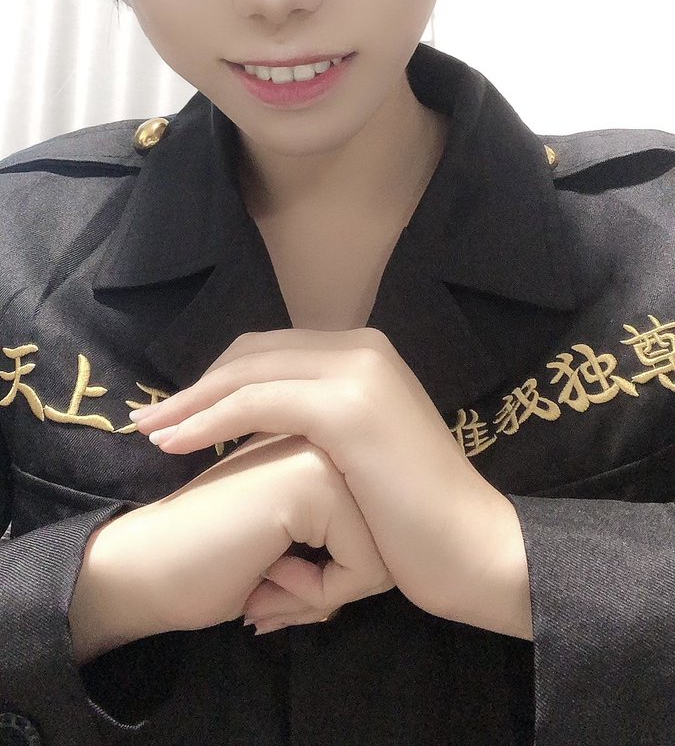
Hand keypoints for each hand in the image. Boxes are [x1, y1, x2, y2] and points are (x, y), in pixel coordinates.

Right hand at [95, 431, 392, 635]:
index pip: (375, 529)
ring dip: (320, 589)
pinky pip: (361, 567)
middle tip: (267, 586)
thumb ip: (331, 537)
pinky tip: (263, 579)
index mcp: (321, 439)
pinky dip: (315, 594)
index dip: (331, 576)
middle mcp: (326, 434)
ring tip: (266, 582)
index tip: (273, 574)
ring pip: (377, 555)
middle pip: (382, 541)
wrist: (147, 571)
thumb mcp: (291, 547)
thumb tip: (381, 567)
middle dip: (329, 584)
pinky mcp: (315, 479)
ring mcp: (323, 448)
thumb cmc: (213, 567)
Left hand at [130, 329, 532, 637]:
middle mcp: (362, 348)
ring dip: (191, 402)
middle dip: (196, 385)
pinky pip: (257, 401)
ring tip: (152, 433)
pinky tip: (179, 442)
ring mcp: (358, 372)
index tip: (178, 410)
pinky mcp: (348, 406)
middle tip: (151, 419)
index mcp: (366, 353)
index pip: (272, 351)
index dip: (219, 378)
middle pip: (253, 353)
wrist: (472, 547)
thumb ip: (321, 427)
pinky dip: (210, 419)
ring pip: (249, 372)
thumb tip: (269, 430)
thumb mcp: (364, 454)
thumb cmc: (416, 518)